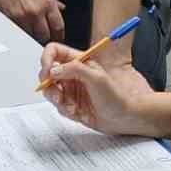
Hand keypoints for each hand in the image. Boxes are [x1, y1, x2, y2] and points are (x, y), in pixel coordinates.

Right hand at [0, 0, 65, 43]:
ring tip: (30, 27)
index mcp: (48, 2)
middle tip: (43, 34)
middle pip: (44, 35)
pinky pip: (17, 29)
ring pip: (30, 35)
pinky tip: (19, 21)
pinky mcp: (9, 17)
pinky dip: (19, 29)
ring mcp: (22, 16)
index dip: (58, 35)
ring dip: (31, 33)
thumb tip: (60, 8)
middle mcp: (36, 11)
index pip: (58, 27)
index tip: (57, 36)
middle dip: (44, 36)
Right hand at [38, 43, 158, 136]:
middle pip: (48, 73)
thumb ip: (74, 69)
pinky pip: (58, 106)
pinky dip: (65, 110)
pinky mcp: (71, 104)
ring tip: (69, 105)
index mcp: (79, 62)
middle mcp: (73, 74)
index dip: (47, 59)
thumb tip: (53, 70)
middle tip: (57, 93)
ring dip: (57, 99)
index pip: (55, 52)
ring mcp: (71, 90)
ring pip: (50, 91)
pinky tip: (77, 111)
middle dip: (49, 84)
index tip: (48, 72)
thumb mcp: (97, 78)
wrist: (123, 119)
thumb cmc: (116, 97)